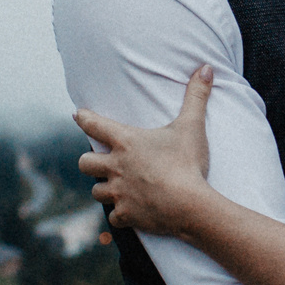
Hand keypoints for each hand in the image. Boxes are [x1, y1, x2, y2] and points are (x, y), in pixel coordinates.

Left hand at [74, 66, 216, 236]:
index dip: (83, 118)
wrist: (190, 205)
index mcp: (126, 142)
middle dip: (89, 162)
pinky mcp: (125, 214)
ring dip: (104, 189)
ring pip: (96, 191)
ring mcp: (118, 193)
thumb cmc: (188, 163)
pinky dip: (120, 214)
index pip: (94, 125)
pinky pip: (113, 216)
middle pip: (84, 163)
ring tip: (116, 187)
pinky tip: (129, 212)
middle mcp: (116, 166)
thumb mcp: (192, 126)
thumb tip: (206, 67)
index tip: (77, 115)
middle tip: (101, 162)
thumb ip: (196, 96)